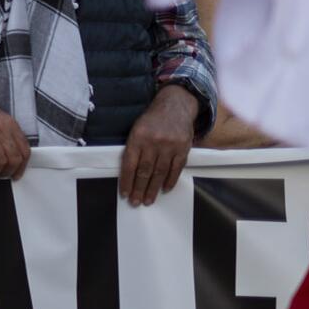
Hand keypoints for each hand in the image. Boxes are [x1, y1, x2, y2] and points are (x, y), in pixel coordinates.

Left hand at [119, 85, 196, 205]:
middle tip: (136, 202)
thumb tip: (128, 172)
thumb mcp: (137, 128)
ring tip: (148, 200)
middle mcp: (153, 142)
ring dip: (153, 188)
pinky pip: (176, 168)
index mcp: (138, 137)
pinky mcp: (183, 148)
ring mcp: (169, 146)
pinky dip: (170, 180)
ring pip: (160, 172)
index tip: (124, 194)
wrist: (175, 105)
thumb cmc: (152, 120)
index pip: (130, 164)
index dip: (126, 180)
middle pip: (145, 171)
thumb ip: (133, 148)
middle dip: (139, 189)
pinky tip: (165, 189)